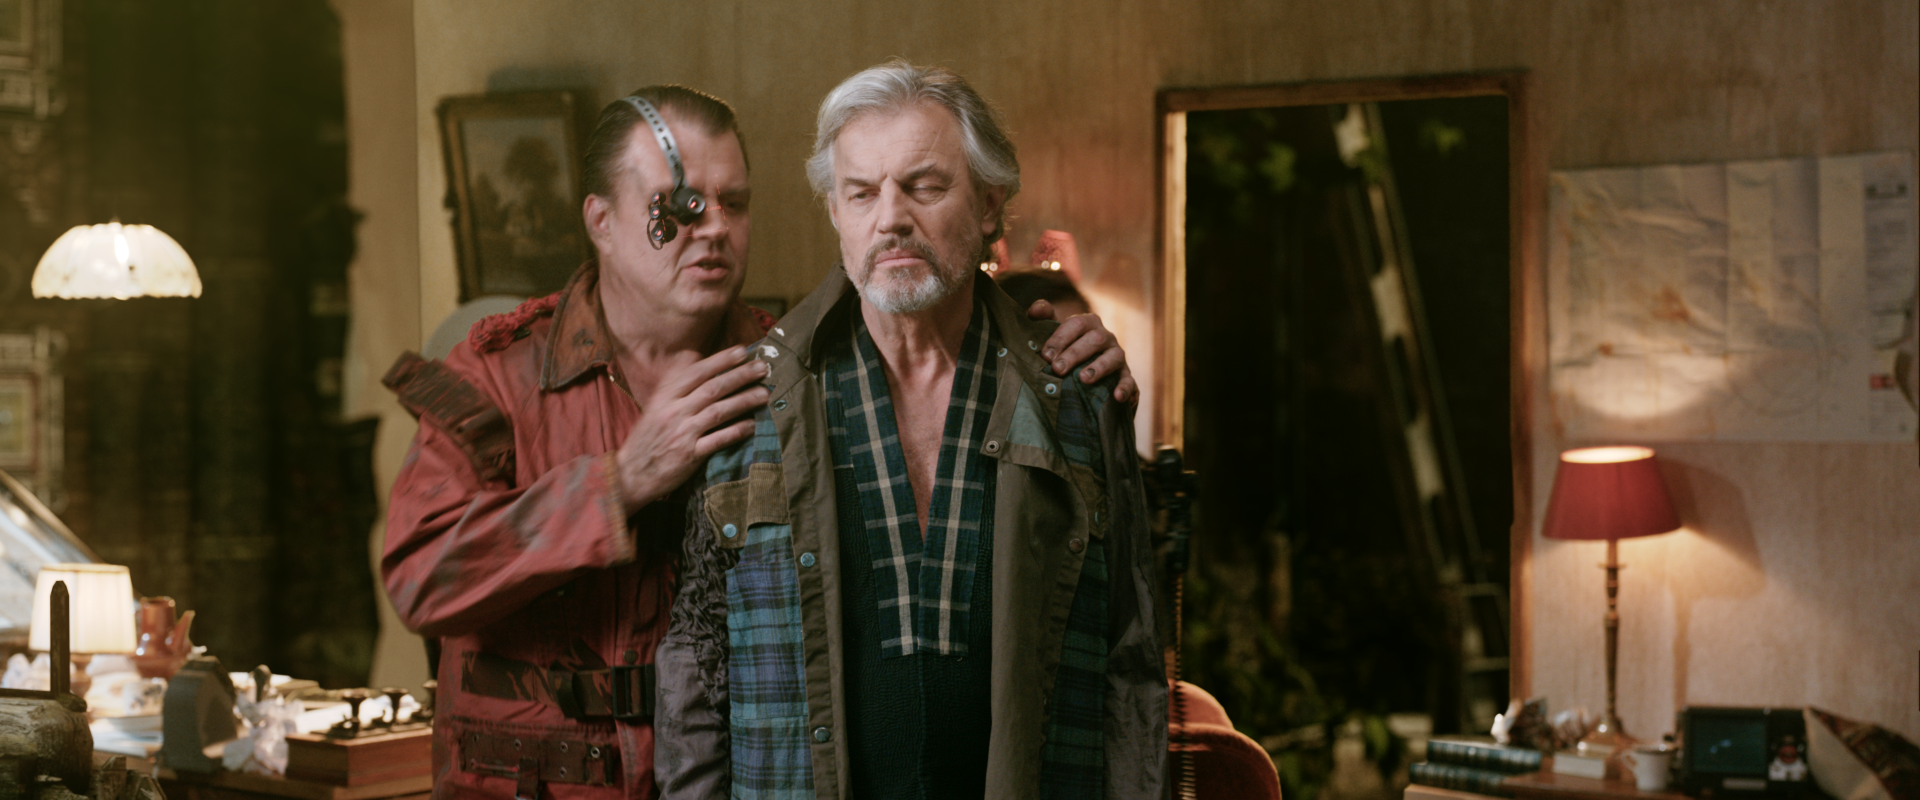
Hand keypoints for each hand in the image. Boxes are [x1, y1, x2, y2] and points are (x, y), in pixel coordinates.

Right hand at [612, 346, 770, 511]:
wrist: (630, 473)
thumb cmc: (647, 437)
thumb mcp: (655, 406)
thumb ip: (675, 385)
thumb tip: (695, 358)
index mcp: (664, 396)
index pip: (696, 372)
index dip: (721, 360)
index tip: (743, 351)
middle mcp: (673, 411)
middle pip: (712, 389)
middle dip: (740, 376)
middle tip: (763, 368)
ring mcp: (682, 433)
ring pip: (718, 411)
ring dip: (744, 401)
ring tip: (765, 394)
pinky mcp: (689, 455)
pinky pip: (718, 440)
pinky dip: (736, 431)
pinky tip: (752, 425)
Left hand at [1027, 300, 1137, 403]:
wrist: (1086, 366)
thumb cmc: (1065, 346)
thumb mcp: (1053, 330)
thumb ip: (1043, 317)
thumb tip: (1034, 310)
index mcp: (1088, 323)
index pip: (1076, 324)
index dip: (1061, 338)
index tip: (1045, 355)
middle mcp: (1106, 336)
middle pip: (1095, 339)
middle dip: (1075, 354)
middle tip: (1058, 369)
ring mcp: (1117, 355)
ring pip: (1114, 357)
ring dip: (1100, 367)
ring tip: (1084, 379)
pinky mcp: (1125, 375)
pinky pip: (1129, 379)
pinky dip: (1125, 387)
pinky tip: (1118, 396)